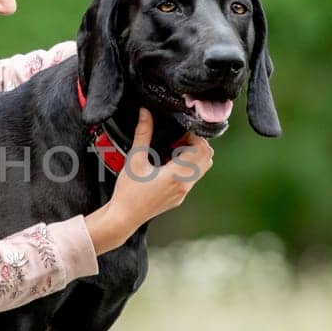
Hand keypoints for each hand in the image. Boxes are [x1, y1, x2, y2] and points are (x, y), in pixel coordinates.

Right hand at [83, 107, 213, 253]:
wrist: (124, 217)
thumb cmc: (128, 192)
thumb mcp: (135, 159)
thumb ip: (143, 134)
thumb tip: (146, 113)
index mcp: (177, 175)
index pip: (202, 149)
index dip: (193, 137)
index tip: (178, 133)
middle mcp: (185, 185)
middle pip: (207, 157)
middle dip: (195, 144)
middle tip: (176, 140)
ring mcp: (184, 192)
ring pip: (202, 168)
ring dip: (191, 156)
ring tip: (171, 152)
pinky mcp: (179, 197)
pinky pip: (192, 178)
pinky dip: (186, 167)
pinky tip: (166, 164)